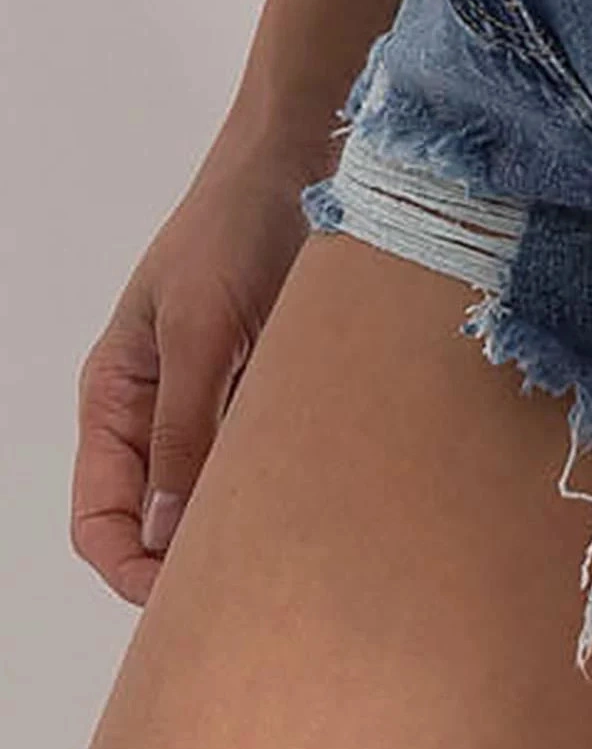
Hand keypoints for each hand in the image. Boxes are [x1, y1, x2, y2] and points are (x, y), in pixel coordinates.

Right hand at [70, 115, 328, 603]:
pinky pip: (280, 452)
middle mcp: (166, 408)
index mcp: (117, 395)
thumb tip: (165, 535)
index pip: (100, 518)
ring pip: (228, 492)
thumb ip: (185, 428)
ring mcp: (228, 399)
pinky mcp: (283, 384)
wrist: (312, 151)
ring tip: (303, 535)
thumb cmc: (237, 221)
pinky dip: (298, 475)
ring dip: (257, 516)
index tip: (189, 597)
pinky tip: (332, 484)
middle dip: (202, 558)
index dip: (133, 568)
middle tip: (262, 582)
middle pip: (165, 521)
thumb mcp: (201, 326)